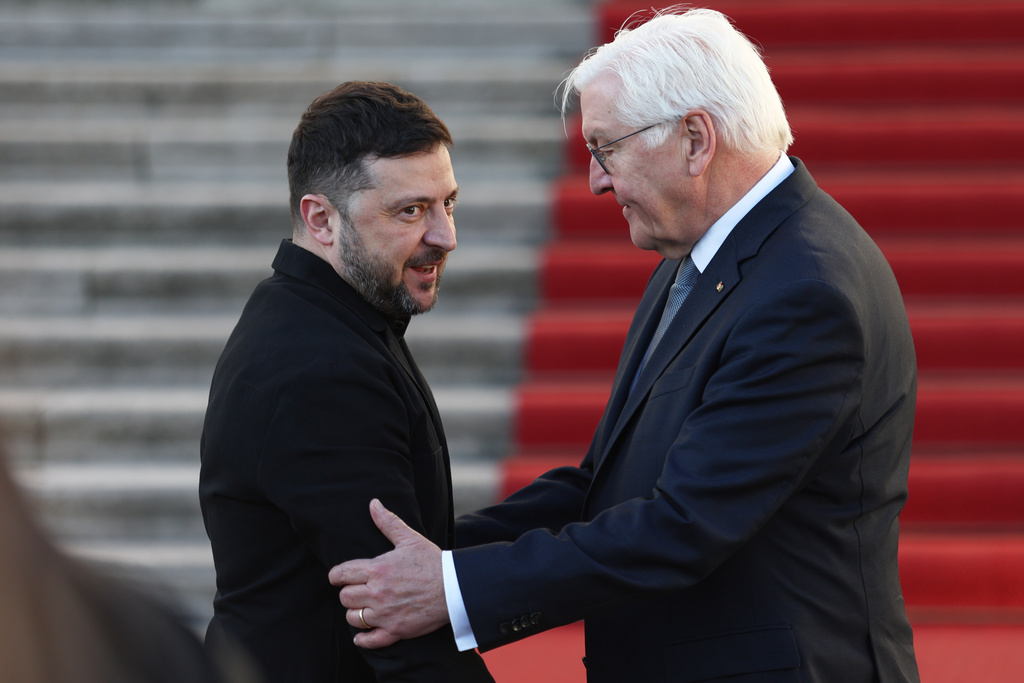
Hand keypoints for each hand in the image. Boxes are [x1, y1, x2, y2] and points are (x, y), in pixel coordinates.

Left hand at [329, 499, 449, 648]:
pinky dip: (363, 639)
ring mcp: (385, 614)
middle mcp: (377, 593)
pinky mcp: (395, 630)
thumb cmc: (433, 562)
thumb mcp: (409, 539)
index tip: (338, 578)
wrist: (455, 588)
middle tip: (358, 591)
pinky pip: (369, 640)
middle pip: (344, 597)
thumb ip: (388, 522)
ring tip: (364, 608)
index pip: (341, 574)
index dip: (336, 576)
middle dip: (348, 593)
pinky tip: (363, 635)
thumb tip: (373, 504)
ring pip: (353, 618)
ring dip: (356, 613)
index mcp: (377, 569)